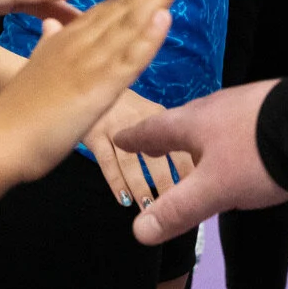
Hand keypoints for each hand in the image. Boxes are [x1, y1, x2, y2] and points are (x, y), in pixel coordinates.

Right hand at [0, 0, 182, 184]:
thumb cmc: (16, 111)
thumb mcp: (35, 66)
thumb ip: (48, 42)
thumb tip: (51, 24)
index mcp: (68, 38)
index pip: (111, 7)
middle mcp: (80, 42)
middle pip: (125, 6)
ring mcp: (88, 62)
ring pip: (131, 23)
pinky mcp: (95, 87)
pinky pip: (128, 59)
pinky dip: (148, 36)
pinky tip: (165, 16)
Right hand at [83, 89, 191, 209]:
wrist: (89, 79)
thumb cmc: (123, 104)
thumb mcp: (148, 112)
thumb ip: (168, 136)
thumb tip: (193, 172)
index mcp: (157, 113)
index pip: (179, 146)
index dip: (187, 171)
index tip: (198, 195)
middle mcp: (137, 118)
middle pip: (155, 158)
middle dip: (165, 185)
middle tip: (176, 210)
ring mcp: (114, 126)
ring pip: (131, 163)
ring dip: (142, 187)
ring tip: (150, 208)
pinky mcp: (94, 134)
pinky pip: (107, 162)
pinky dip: (117, 182)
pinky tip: (124, 200)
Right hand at [113, 81, 287, 245]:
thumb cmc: (255, 157)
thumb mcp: (212, 189)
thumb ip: (177, 209)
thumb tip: (138, 231)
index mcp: (194, 123)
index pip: (155, 130)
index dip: (136, 138)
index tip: (119, 137)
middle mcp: (215, 107)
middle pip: (183, 119)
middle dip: (167, 133)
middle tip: (154, 143)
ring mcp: (246, 104)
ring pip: (213, 118)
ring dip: (199, 132)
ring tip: (197, 144)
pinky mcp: (272, 108)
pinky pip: (239, 120)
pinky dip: (229, 132)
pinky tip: (241, 142)